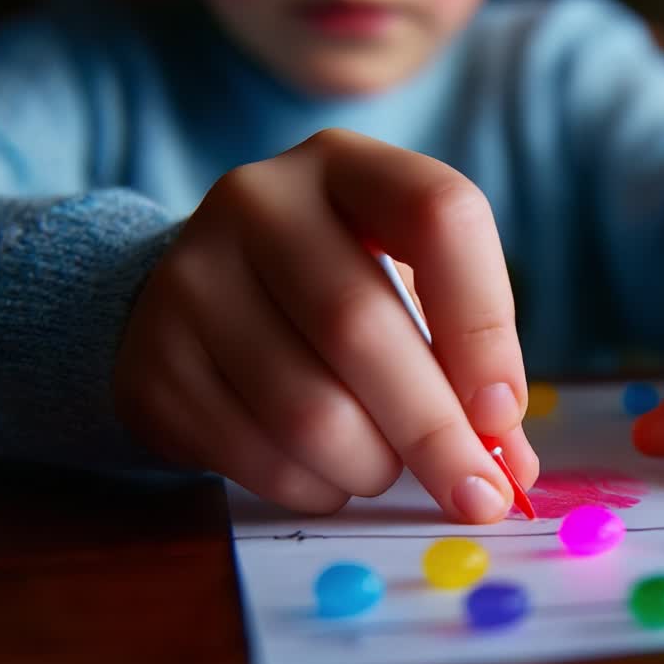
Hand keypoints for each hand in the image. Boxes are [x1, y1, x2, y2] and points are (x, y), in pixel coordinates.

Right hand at [114, 129, 536, 521]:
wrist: (201, 301)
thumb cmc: (337, 294)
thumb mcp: (410, 295)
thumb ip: (468, 367)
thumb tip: (509, 468)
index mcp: (347, 166)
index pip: (438, 215)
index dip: (484, 324)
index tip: (502, 412)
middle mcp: (260, 201)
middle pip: (360, 326)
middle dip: (435, 431)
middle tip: (478, 497)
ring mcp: (192, 275)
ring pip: (307, 408)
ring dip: (372, 467)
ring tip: (387, 470)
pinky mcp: (154, 358)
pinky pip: (256, 455)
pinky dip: (316, 487)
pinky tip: (329, 475)